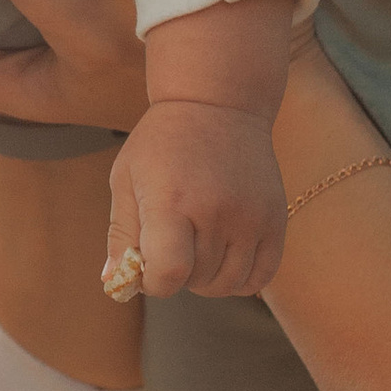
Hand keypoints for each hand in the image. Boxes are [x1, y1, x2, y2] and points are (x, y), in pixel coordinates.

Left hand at [109, 100, 287, 299]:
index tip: (147, 267)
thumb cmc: (161, 145)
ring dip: (206, 279)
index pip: (169, 273)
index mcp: (172, 201)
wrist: (217, 106)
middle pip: (196, 280)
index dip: (153, 283)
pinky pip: (261, 277)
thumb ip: (121, 235)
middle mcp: (216, 211)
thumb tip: (114, 283)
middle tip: (170, 244)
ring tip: (195, 248)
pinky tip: (223, 256)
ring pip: (228, 284)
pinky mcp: (275, 219)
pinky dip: (239, 279)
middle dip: (176, 275)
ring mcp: (251, 217)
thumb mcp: (126, 180)